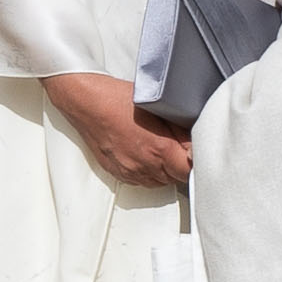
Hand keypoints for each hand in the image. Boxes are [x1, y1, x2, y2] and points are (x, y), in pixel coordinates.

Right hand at [43, 69, 188, 194]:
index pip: (188, 170)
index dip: (194, 161)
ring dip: (164, 170)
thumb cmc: (117, 99)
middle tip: (178, 147)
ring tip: (160, 149)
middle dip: (180, 165)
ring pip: (159, 181)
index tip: (195, 153)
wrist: (86, 103)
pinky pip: (141, 180)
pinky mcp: (118, 173)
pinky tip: (144, 154)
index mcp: (158, 149)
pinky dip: (148, 171)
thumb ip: (178, 128)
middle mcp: (144, 165)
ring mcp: (130, 171)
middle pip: (175, 178)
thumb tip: (194, 140)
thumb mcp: (156, 107)